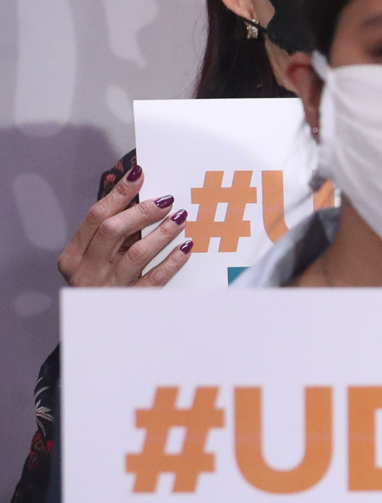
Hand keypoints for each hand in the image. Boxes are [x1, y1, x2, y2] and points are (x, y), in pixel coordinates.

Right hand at [57, 166, 190, 288]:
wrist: (94, 328)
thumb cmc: (99, 283)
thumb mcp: (95, 258)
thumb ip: (111, 232)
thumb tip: (135, 195)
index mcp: (74, 255)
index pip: (96, 216)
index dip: (119, 193)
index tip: (139, 174)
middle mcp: (87, 270)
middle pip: (112, 231)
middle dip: (141, 211)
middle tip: (166, 200)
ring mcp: (108, 287)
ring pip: (136, 253)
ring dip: (162, 232)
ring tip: (180, 218)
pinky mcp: (130, 301)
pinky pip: (155, 278)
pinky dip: (173, 261)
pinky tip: (186, 247)